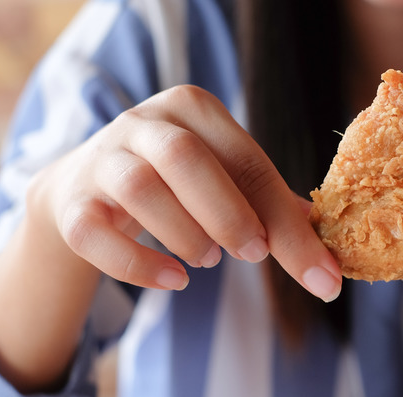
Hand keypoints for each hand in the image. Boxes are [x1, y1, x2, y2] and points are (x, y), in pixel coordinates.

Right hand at [29, 84, 340, 300]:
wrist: (85, 190)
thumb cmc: (177, 185)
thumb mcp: (227, 183)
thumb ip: (274, 212)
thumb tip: (331, 264)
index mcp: (194, 109)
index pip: (246, 159)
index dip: (283, 218)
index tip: (316, 270)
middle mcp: (142, 122)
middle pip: (184, 157)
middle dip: (228, 214)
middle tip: (252, 255)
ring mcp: (101, 159)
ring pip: (139, 188)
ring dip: (184, 233)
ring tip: (207, 260)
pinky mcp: (72, 203)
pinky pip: (96, 232)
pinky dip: (138, 265)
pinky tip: (175, 281)